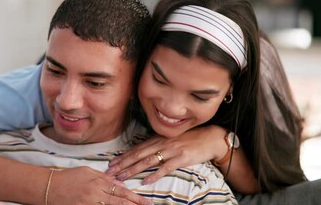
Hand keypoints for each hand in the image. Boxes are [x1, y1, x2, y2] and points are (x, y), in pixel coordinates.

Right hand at [49, 166, 152, 204]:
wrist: (47, 187)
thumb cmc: (67, 178)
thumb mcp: (87, 172)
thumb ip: (104, 178)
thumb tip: (119, 184)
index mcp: (97, 182)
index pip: (121, 191)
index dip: (135, 197)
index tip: (146, 201)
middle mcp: (95, 194)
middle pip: (119, 202)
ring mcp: (88, 204)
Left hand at [106, 125, 226, 184]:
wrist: (210, 138)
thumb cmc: (190, 139)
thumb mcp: (171, 139)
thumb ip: (158, 144)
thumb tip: (143, 151)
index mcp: (159, 138)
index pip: (137, 148)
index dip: (123, 156)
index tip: (111, 163)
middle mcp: (162, 143)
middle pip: (138, 155)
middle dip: (123, 163)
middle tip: (110, 172)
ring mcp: (171, 150)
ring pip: (148, 161)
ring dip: (133, 170)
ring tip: (122, 177)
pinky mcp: (181, 158)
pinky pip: (165, 168)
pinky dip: (154, 175)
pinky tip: (145, 181)